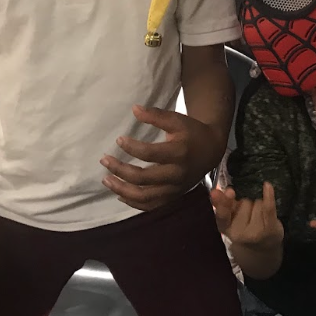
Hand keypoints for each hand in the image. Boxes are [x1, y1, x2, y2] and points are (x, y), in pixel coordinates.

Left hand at [102, 105, 222, 210]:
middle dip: (120, 170)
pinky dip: (133, 202)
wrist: (211, 150)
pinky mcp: (172, 197)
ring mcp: (174, 189)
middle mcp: (176, 174)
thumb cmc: (191, 132)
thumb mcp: (177, 120)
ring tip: (106, 179)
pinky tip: (120, 194)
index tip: (119, 140)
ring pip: (144, 196)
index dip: (131, 148)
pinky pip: (150, 206)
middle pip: (142, 178)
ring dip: (121, 189)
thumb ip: (156, 115)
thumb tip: (134, 109)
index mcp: (178, 153)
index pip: (149, 154)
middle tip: (104, 160)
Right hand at [210, 182, 283, 248]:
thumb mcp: (230, 220)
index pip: (222, 215)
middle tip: (249, 216)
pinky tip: (267, 185)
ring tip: (259, 218)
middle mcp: (240, 233)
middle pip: (244, 202)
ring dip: (259, 205)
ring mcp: (256, 232)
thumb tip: (215, 191)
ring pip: (257, 202)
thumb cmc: (245, 229)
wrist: (263, 248)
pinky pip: (269, 208)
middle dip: (247, 204)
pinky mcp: (270, 229)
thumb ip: (222, 205)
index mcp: (226, 228)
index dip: (220, 203)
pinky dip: (269, 196)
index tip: (216, 192)